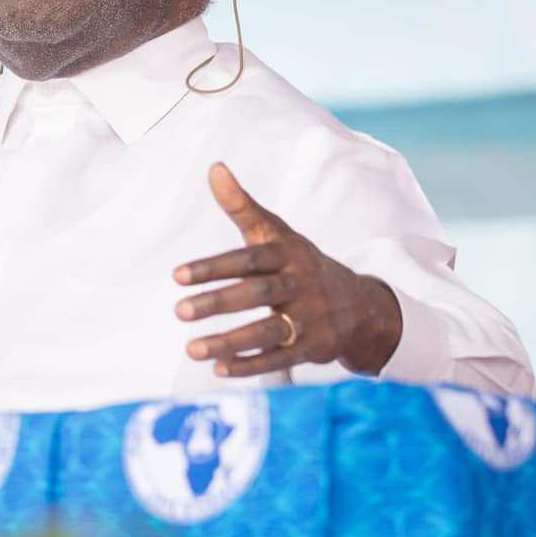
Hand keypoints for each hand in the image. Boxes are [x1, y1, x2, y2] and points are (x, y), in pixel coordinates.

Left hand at [172, 162, 402, 377]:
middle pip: (257, 294)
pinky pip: (281, 359)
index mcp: (288, 253)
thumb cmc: (300, 263)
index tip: (176, 276)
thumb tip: (214, 167)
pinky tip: (219, 369)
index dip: (213, 267)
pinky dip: (251, 366)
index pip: (248, 259)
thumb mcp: (276, 232)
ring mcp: (311, 318)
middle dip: (218, 302)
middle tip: (179, 311)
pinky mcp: (314, 348)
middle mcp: (301, 284)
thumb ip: (242, 205)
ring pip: (268, 332)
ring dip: (230, 342)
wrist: (359, 304)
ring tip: (192, 349)